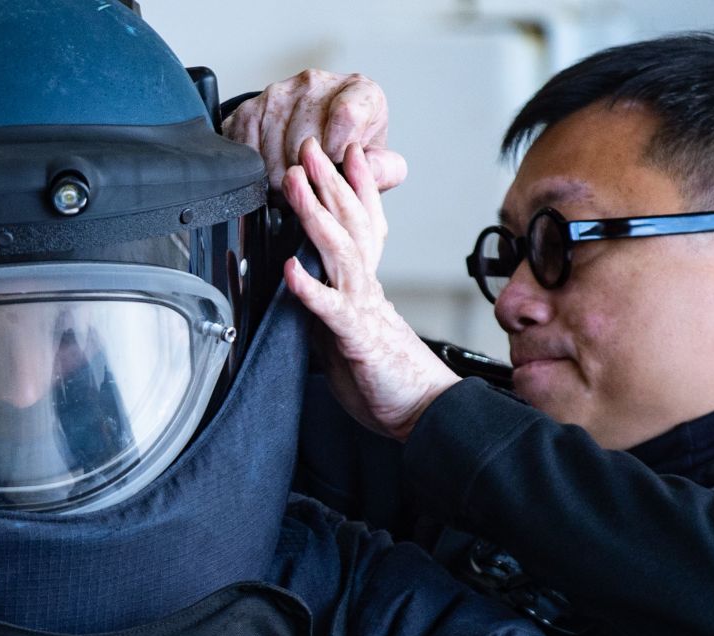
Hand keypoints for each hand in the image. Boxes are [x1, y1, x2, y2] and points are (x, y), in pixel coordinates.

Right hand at [221, 69, 407, 191]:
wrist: (315, 134)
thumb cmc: (349, 148)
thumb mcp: (377, 161)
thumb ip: (384, 168)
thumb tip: (367, 167)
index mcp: (359, 91)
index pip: (347, 115)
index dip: (338, 151)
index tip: (335, 165)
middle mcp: (318, 83)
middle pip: (306, 141)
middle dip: (308, 175)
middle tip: (314, 186)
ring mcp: (281, 92)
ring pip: (276, 151)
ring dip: (283, 179)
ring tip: (297, 183)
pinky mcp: (251, 107)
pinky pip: (251, 151)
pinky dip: (260, 173)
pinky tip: (275, 172)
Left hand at [281, 137, 458, 440]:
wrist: (424, 413)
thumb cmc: (387, 378)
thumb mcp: (349, 332)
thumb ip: (330, 304)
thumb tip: (304, 285)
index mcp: (366, 286)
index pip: (364, 224)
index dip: (356, 185)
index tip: (346, 151)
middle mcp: (366, 289)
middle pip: (350, 224)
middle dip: (328, 181)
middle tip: (310, 145)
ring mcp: (363, 310)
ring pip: (339, 251)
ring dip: (315, 214)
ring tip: (295, 182)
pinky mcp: (356, 339)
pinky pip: (331, 310)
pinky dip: (309, 288)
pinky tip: (290, 268)